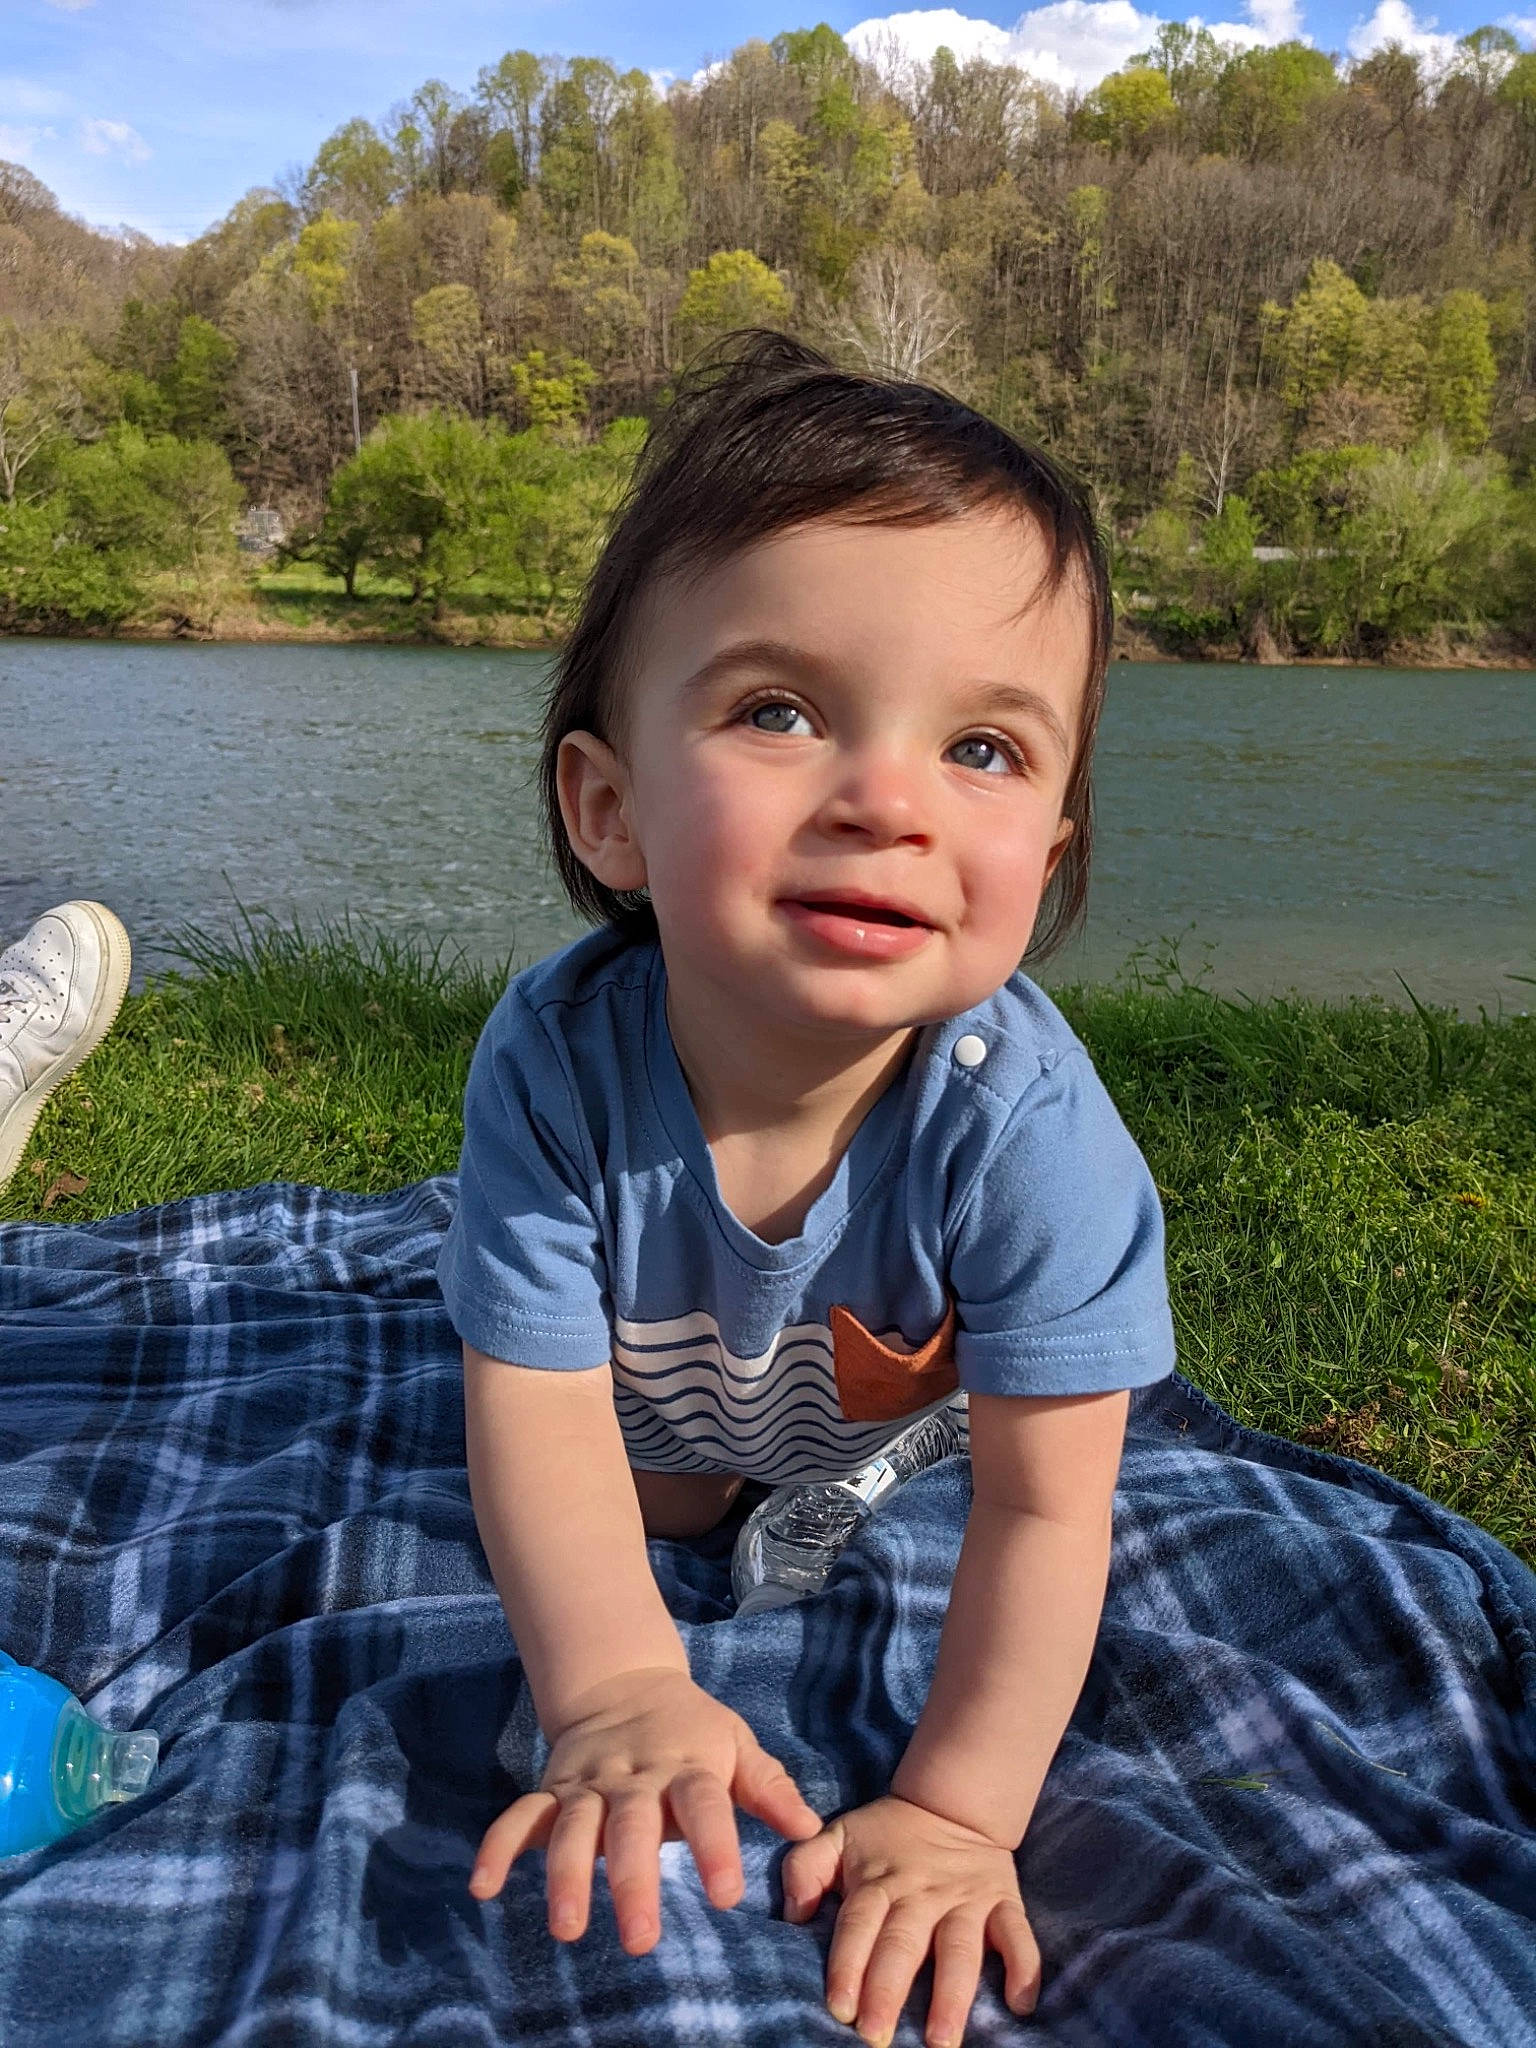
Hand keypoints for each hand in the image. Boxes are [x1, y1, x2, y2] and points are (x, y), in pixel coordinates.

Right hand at [468, 1665, 822, 1954]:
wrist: (624, 1681)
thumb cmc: (692, 1729)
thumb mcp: (736, 1744)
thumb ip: (769, 1787)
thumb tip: (810, 1830)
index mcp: (686, 1766)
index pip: (704, 1806)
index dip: (715, 1846)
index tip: (726, 1894)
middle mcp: (633, 1777)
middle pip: (632, 1826)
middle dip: (633, 1881)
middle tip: (640, 1940)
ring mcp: (587, 1783)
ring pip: (573, 1828)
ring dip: (567, 1876)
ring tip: (567, 1926)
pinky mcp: (552, 1790)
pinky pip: (520, 1817)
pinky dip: (499, 1847)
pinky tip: (483, 1886)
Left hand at [780, 1794, 1040, 2047]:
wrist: (952, 1804)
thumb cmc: (886, 1836)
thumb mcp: (838, 1836)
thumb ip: (806, 1868)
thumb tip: (793, 1914)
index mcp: (878, 1881)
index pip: (859, 1924)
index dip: (848, 1964)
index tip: (840, 2007)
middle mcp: (921, 1893)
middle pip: (904, 1943)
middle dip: (889, 1989)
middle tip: (877, 2035)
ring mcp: (965, 1899)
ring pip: (959, 1948)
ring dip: (951, 1994)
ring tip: (941, 2039)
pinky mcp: (1003, 1902)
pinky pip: (1017, 1935)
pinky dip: (1023, 1967)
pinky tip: (1019, 2003)